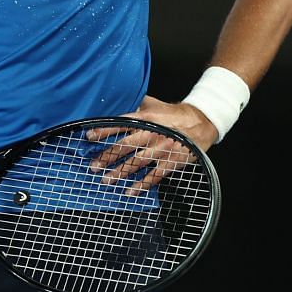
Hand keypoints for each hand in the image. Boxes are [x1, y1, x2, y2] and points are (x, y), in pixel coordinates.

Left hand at [86, 96, 214, 194]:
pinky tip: (130, 192)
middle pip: (125, 146)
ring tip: (106, 180)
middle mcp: (152, 133)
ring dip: (120, 172)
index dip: (104, 130)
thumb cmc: (176, 114)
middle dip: (107, 156)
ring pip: (136, 162)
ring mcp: (161, 149)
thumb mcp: (156, 105)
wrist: (203, 123)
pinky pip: (154, 176)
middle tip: (93, 166)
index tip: (89, 136)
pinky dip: (142, 185)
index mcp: (147, 119)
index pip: (120, 124)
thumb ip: (138, 105)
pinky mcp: (171, 161)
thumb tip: (120, 99)